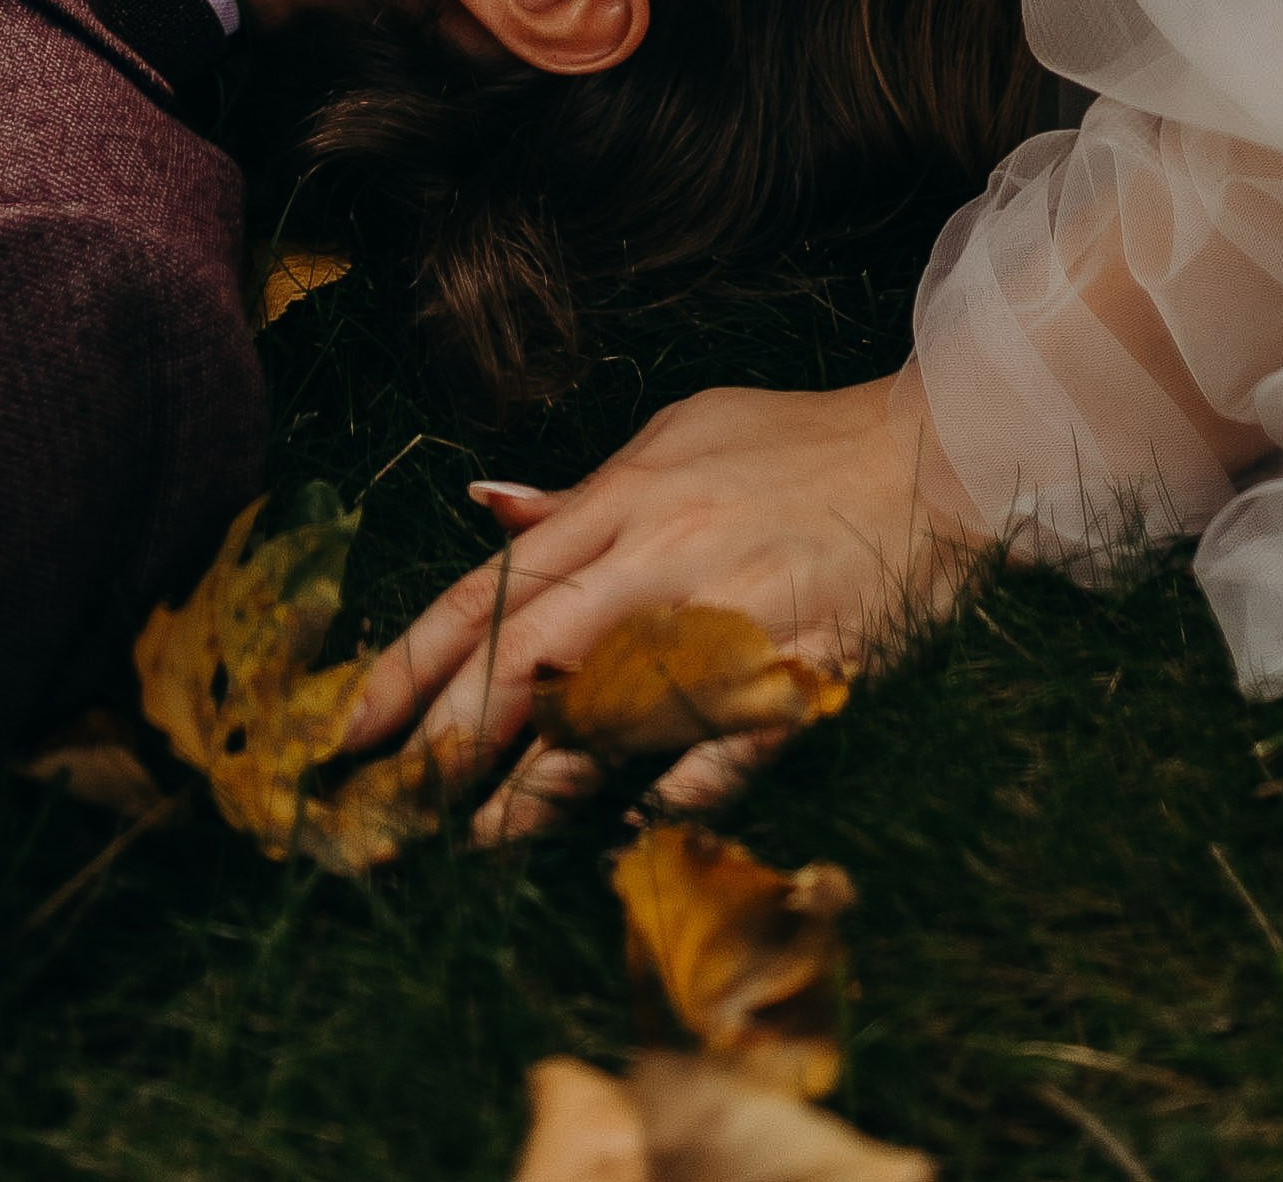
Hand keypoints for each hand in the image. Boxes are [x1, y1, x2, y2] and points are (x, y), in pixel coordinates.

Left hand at [342, 371, 982, 840]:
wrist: (933, 452)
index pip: (493, 589)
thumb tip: (483, 505)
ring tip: (477, 842)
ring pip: (612, 714)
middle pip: (532, 656)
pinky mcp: (802, 669)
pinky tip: (619, 837)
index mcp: (627, 499)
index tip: (348, 730)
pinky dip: (668, 797)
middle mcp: (665, 557)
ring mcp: (733, 617)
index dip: (412, 664)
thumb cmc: (793, 447)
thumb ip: (578, 493)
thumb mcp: (675, 440)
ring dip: (537, 788)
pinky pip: (723, 752)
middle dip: (450, 740)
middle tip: (392, 808)